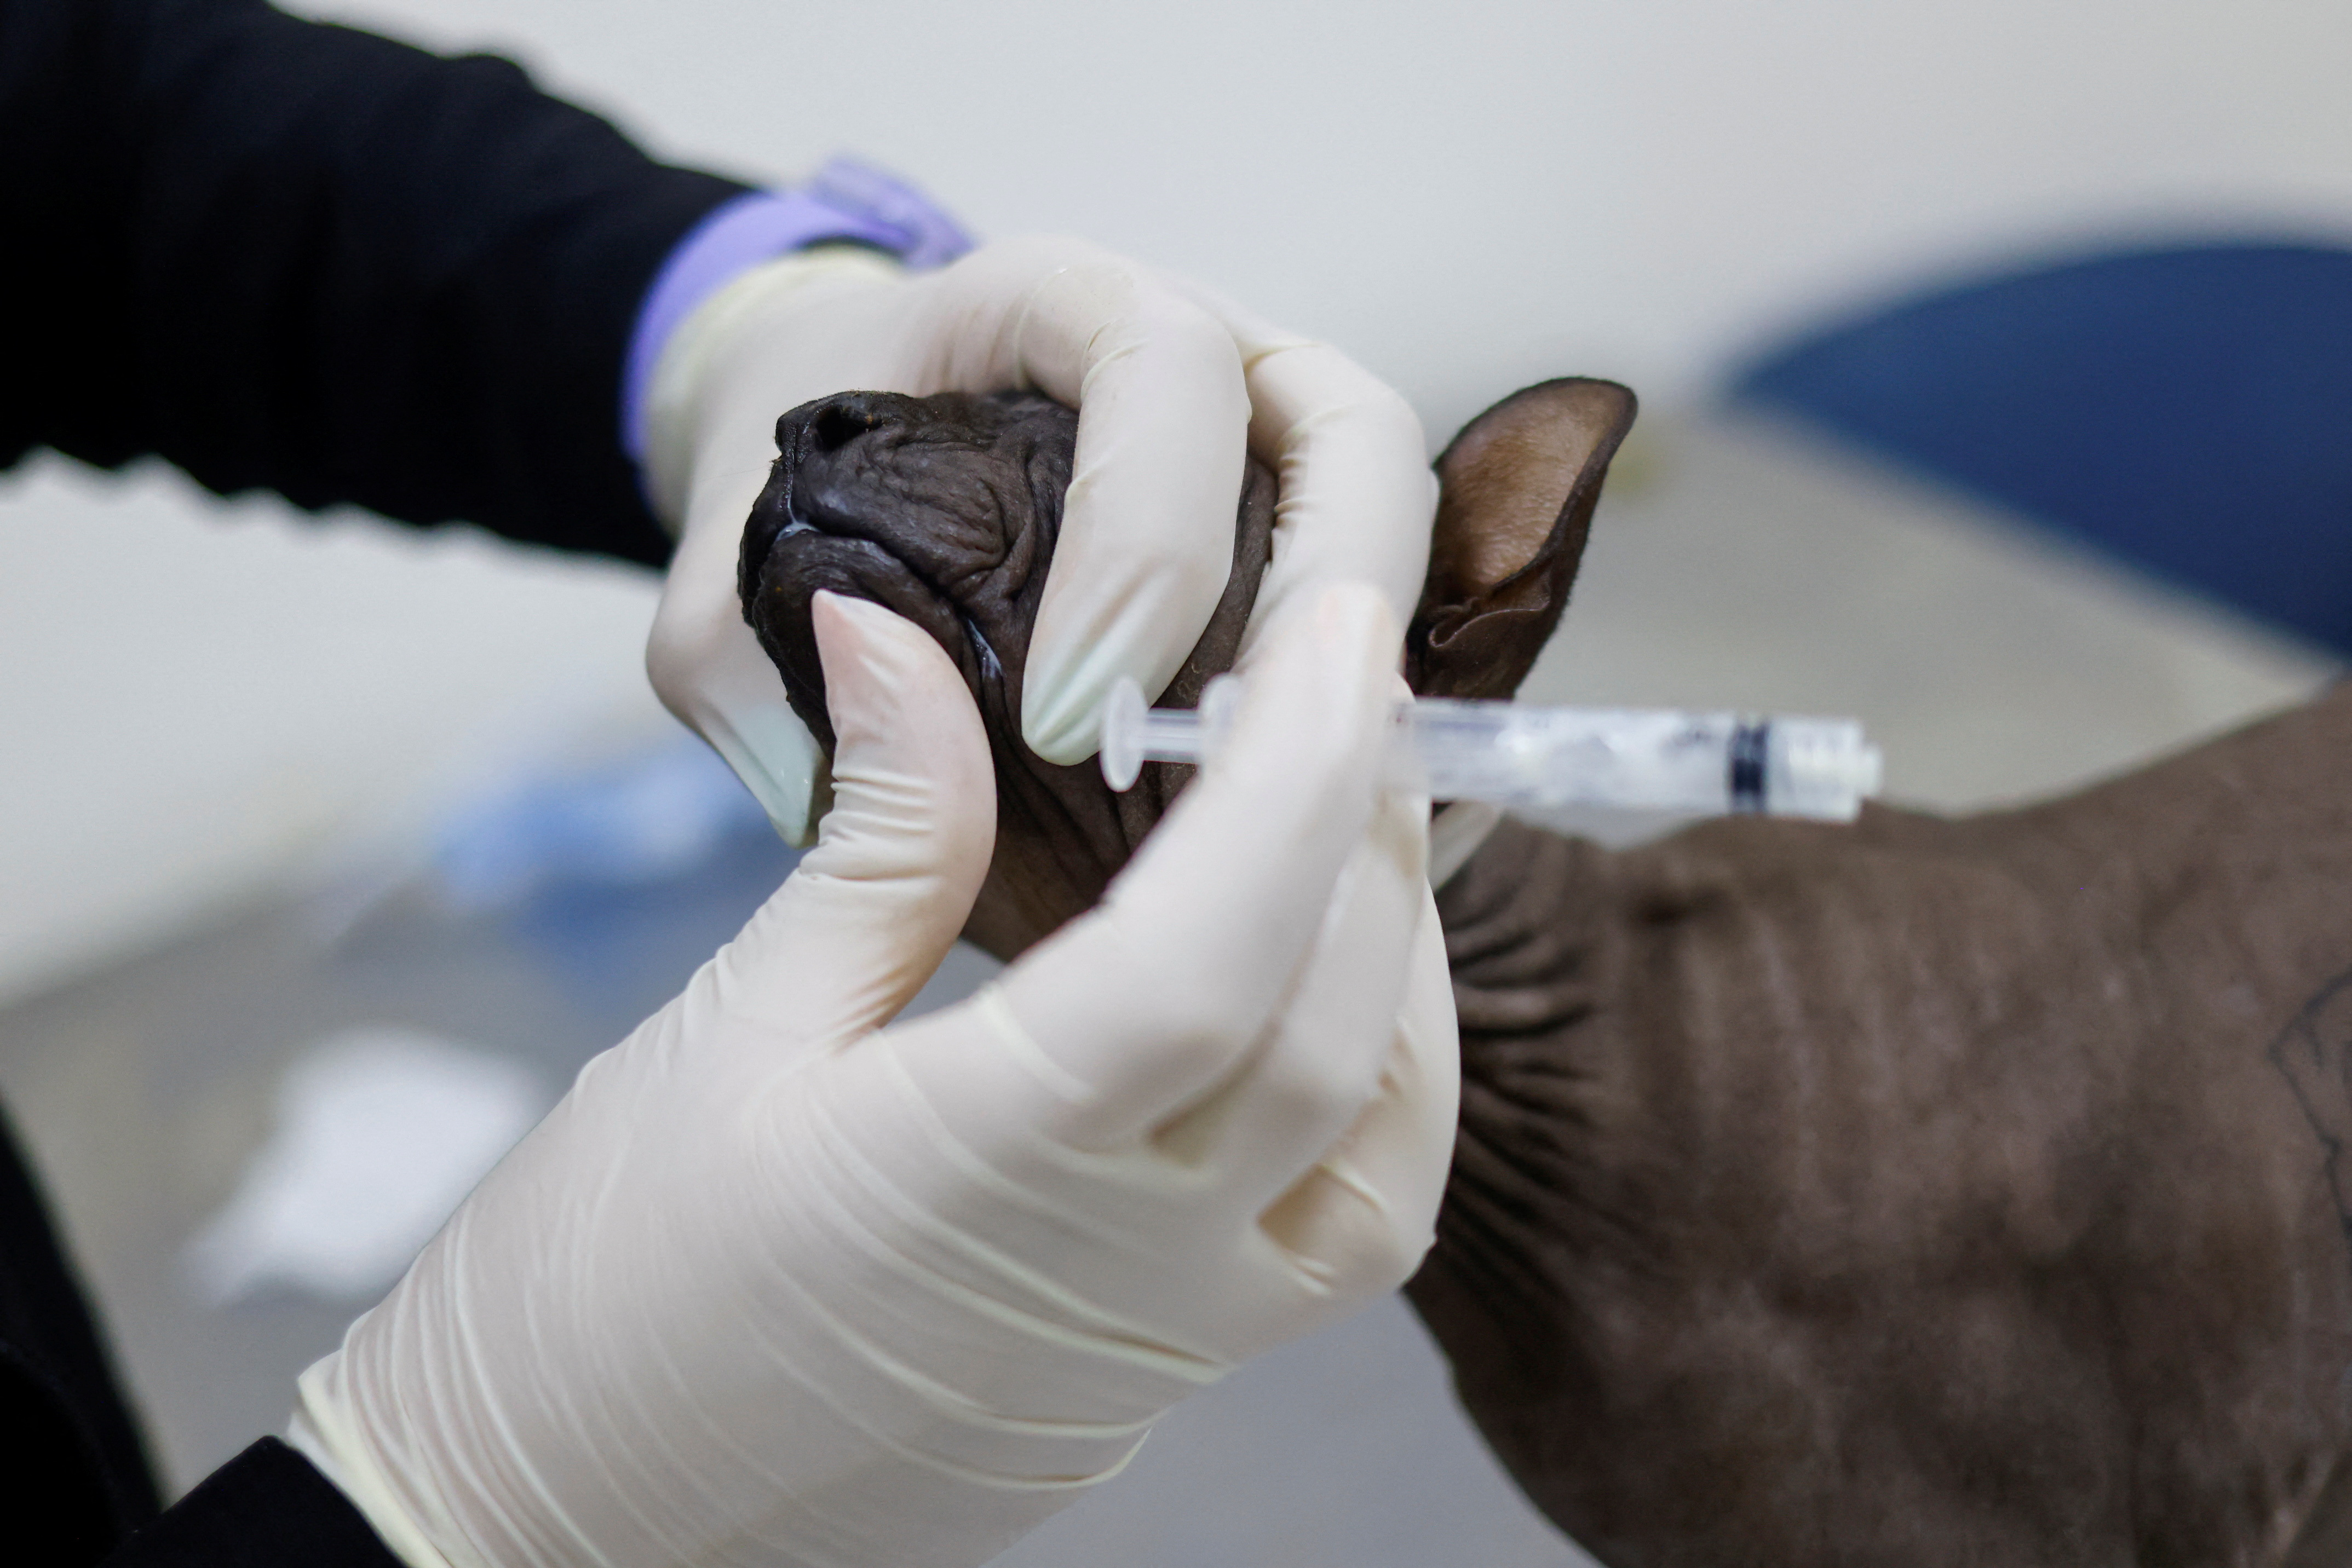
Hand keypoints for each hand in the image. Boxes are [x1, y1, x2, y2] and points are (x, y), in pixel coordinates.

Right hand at [290, 583, 1457, 1567]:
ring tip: (1362, 827)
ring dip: (1405, 973)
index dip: (1295, 778)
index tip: (1335, 631)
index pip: (1208, 955)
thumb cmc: (599, 1287)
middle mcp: (1115, 1276)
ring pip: (1382, 1157)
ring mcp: (1161, 1352)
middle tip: (1354, 683)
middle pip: (1325, 1035)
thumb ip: (873, 836)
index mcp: (980, 1166)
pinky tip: (1332, 998)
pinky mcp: (1166, 1385)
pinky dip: (1380, 1097)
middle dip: (1370, 836)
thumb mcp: (728, 1030)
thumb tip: (898, 632)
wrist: (567, 1530)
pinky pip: (1348, 1241)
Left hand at [641, 235, 1435, 841]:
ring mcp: (1263, 437)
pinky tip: (1291, 803)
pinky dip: (1350, 696)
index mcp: (1051, 306)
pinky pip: (1367, 599)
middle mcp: (1194, 350)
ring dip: (1358, 656)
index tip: (1063, 713)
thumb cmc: (779, 492)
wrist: (811, 433)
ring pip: (1388, 513)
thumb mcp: (718, 576)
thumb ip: (746, 673)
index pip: (1162, 362)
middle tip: (1222, 764)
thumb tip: (841, 796)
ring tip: (1276, 798)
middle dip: (1315, 601)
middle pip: (1350, 429)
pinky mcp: (1286, 536)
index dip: (1149, 531)